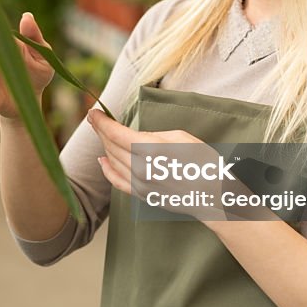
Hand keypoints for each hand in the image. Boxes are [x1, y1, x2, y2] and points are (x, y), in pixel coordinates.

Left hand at [87, 109, 252, 220]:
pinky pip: (117, 181)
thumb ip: (153, 135)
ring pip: (112, 161)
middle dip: (100, 130)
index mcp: (150, 149)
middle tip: (94, 119)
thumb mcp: (180, 137)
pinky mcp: (143, 194)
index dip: (101, 121)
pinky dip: (107, 169)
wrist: (214, 194)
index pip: (115, 133)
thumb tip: (135, 136)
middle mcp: (140, 168)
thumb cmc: (203, 161)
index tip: (93, 112)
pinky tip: (102, 160)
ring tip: (101, 134)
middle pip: (111, 146)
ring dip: (104, 145)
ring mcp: (140, 184)